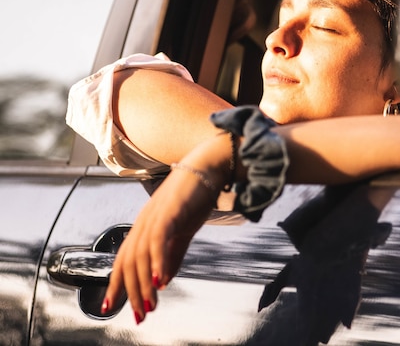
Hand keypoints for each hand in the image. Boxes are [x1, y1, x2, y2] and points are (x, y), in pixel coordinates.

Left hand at [101, 160, 221, 323]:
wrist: (208, 166)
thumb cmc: (196, 196)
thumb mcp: (183, 231)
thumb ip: (172, 256)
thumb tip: (163, 281)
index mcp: (145, 226)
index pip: (124, 259)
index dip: (117, 284)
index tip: (111, 306)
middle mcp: (144, 222)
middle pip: (129, 261)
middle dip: (132, 291)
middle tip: (139, 314)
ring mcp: (155, 215)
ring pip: (141, 254)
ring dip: (144, 283)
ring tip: (149, 304)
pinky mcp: (169, 211)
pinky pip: (158, 239)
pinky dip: (157, 260)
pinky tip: (159, 278)